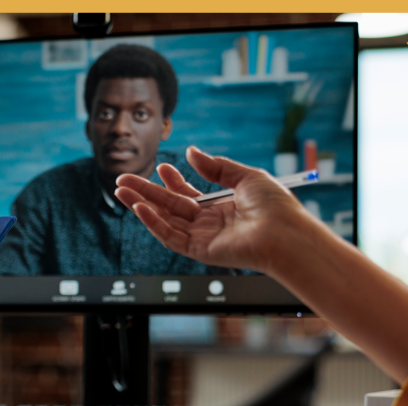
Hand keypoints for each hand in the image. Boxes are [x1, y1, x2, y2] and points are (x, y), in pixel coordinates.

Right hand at [114, 146, 317, 273]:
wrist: (286, 233)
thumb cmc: (275, 207)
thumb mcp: (245, 176)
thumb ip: (216, 166)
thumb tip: (191, 152)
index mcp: (221, 207)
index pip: (188, 195)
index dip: (172, 181)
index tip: (161, 167)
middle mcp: (209, 224)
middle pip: (169, 206)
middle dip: (145, 192)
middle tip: (123, 178)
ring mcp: (203, 238)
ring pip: (164, 220)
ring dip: (141, 205)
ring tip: (121, 190)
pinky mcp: (199, 251)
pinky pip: (170, 237)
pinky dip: (154, 223)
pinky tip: (140, 208)